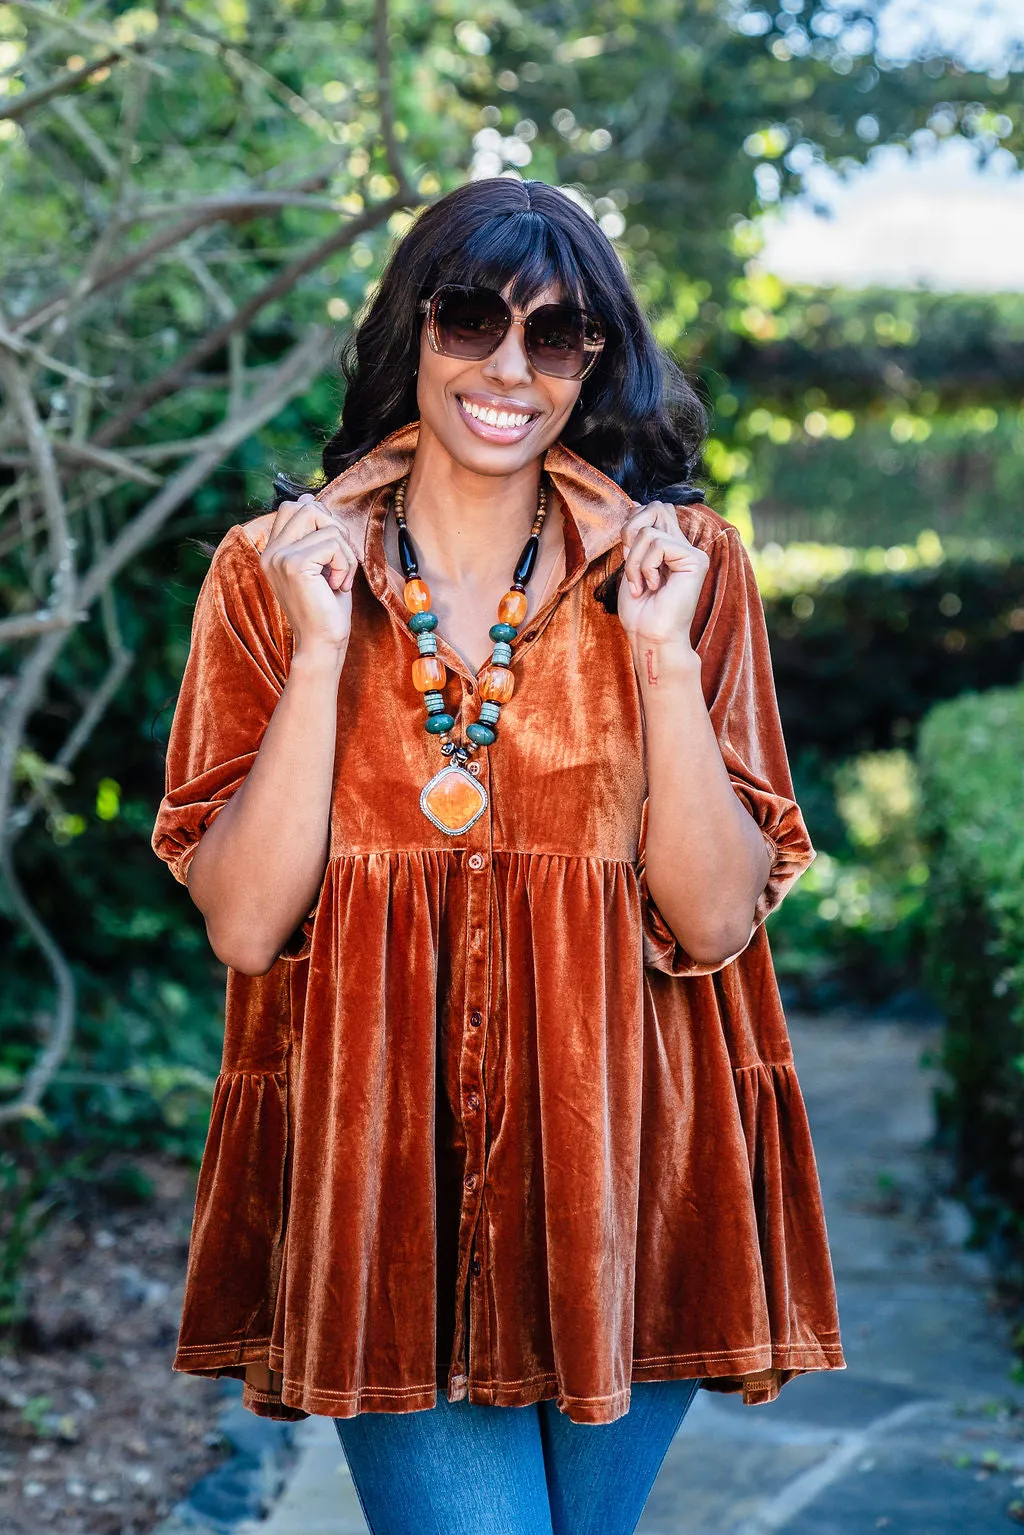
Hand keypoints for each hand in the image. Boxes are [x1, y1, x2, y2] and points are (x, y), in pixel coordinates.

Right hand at [260, 493, 359, 657]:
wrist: (322, 644)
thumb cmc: (326, 609)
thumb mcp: (320, 564)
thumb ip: (314, 534)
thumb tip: (309, 499)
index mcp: (273, 551)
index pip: (292, 507)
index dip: (321, 520)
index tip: (330, 553)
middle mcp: (271, 552)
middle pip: (308, 507)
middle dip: (335, 530)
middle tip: (339, 561)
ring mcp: (279, 557)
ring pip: (325, 523)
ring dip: (344, 551)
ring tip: (337, 578)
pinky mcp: (294, 565)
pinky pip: (334, 543)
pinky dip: (346, 564)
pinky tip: (337, 586)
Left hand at [617, 501, 709, 651]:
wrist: (649, 635)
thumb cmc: (640, 609)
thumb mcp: (631, 564)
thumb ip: (636, 537)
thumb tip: (635, 503)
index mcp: (670, 545)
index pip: (654, 509)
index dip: (633, 522)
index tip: (627, 553)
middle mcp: (684, 545)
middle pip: (657, 506)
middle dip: (631, 531)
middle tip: (630, 561)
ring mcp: (692, 552)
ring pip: (649, 531)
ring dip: (633, 561)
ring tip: (640, 585)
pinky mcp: (696, 560)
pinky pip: (658, 544)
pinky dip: (645, 567)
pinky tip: (653, 587)